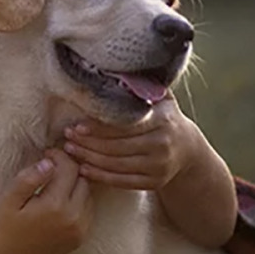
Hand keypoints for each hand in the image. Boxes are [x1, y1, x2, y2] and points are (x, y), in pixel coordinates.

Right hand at [0, 150, 92, 253]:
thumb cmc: (2, 226)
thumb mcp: (9, 197)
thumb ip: (30, 177)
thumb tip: (49, 162)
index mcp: (56, 206)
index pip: (70, 169)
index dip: (60, 156)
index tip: (47, 153)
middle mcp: (74, 219)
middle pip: (83, 181)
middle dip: (69, 170)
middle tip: (51, 166)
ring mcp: (79, 231)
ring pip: (88, 196)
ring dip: (75, 186)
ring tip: (56, 183)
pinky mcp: (79, 240)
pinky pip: (88, 213)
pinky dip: (78, 203)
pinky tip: (61, 201)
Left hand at [61, 98, 195, 191]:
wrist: (188, 149)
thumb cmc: (166, 118)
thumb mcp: (161, 99)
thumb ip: (142, 87)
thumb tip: (116, 71)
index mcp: (162, 120)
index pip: (124, 126)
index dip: (98, 127)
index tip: (77, 125)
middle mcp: (162, 145)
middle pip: (116, 146)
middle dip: (88, 142)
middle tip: (67, 136)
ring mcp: (158, 166)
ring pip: (116, 165)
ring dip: (89, 158)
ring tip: (70, 150)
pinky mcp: (154, 182)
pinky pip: (121, 181)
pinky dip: (100, 176)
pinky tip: (84, 168)